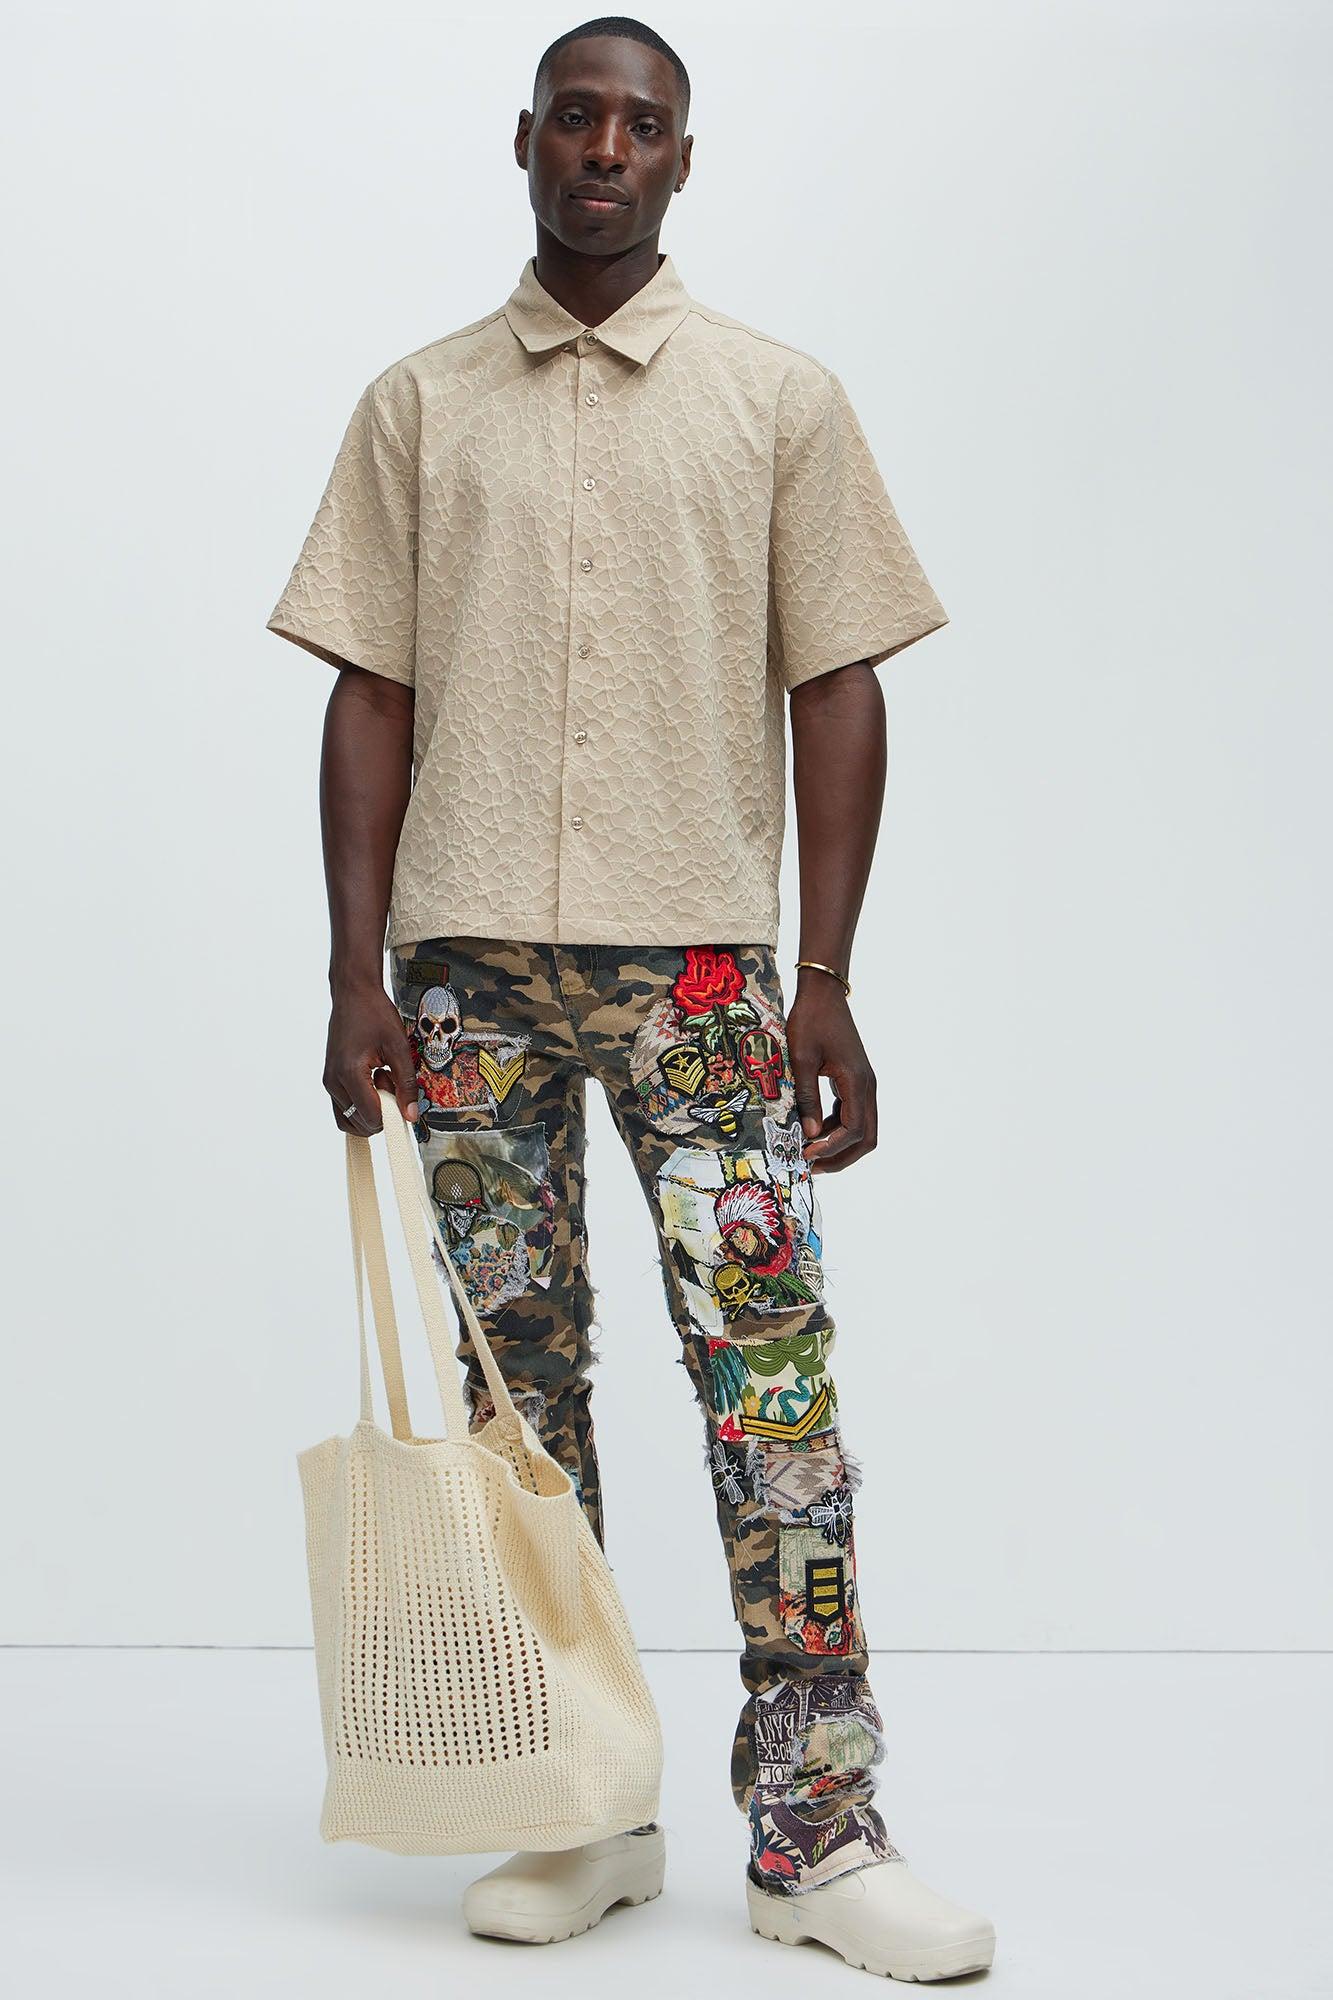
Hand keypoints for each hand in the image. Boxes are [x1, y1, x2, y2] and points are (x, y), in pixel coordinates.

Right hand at [324, 981, 419, 1133]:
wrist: (353, 994)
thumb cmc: (374, 1014)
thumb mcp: (399, 1047)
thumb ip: (407, 1084)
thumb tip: (411, 1115)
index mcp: (349, 1072)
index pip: (370, 1116)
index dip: (392, 1116)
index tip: (405, 1102)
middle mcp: (333, 1080)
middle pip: (358, 1123)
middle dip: (382, 1113)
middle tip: (393, 1085)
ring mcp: (329, 1081)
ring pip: (349, 1118)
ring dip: (370, 1109)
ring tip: (383, 1081)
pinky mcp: (331, 1078)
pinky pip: (344, 1106)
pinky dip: (361, 1102)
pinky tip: (375, 1080)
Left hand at [787, 980, 877, 1173]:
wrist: (822, 995)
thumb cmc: (810, 1021)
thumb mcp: (801, 1059)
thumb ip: (806, 1097)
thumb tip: (809, 1134)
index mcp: (857, 1081)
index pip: (854, 1129)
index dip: (832, 1148)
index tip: (806, 1155)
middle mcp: (866, 1086)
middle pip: (867, 1137)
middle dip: (841, 1156)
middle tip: (812, 1166)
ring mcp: (863, 1084)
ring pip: (861, 1128)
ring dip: (838, 1145)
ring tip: (808, 1153)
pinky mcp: (854, 1081)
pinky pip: (851, 1114)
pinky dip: (835, 1128)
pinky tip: (812, 1130)